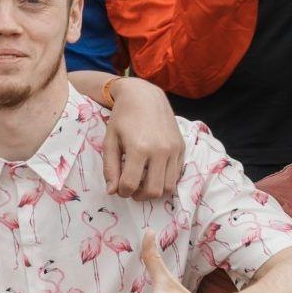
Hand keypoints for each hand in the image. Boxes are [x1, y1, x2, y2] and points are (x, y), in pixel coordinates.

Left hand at [102, 79, 184, 198]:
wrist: (145, 96)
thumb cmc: (123, 118)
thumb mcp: (110, 140)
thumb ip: (110, 167)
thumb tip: (112, 191)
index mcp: (138, 148)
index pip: (130, 184)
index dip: (122, 192)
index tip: (118, 189)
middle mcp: (160, 151)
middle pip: (153, 191)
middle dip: (139, 196)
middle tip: (131, 190)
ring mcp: (173, 150)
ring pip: (169, 187)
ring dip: (154, 191)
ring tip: (142, 184)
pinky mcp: (181, 148)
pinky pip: (177, 175)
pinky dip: (165, 180)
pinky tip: (153, 174)